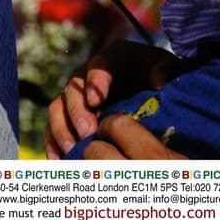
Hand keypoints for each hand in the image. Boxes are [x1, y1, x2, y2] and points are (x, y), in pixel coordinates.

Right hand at [45, 39, 178, 157]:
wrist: (154, 92)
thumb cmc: (161, 78)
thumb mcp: (166, 71)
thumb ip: (164, 72)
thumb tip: (159, 82)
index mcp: (113, 58)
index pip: (100, 64)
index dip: (95, 81)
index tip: (96, 100)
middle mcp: (89, 75)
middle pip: (74, 88)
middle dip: (78, 111)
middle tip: (88, 133)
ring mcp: (77, 97)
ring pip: (58, 107)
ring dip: (63, 129)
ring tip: (74, 150)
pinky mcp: (71, 117)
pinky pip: (54, 128)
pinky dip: (53, 144)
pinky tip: (58, 161)